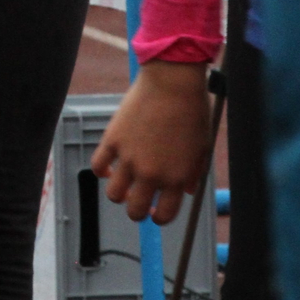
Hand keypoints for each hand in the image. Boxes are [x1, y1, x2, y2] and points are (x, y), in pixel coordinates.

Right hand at [91, 60, 210, 223]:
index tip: (157, 210)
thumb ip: (193, 173)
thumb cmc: (192, 111)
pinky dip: (102, 170)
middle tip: (139, 200)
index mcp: (176, 178)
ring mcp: (129, 158)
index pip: (164, 216)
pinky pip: (98, 166)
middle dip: (137, 211)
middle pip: (135, 211)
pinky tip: (109, 166)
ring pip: (114, 195)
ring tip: (124, 183)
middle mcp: (151, 174)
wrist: (172, 82)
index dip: (160, 217)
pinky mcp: (113, 140)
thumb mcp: (202, 147)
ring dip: (119, 194)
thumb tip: (186, 191)